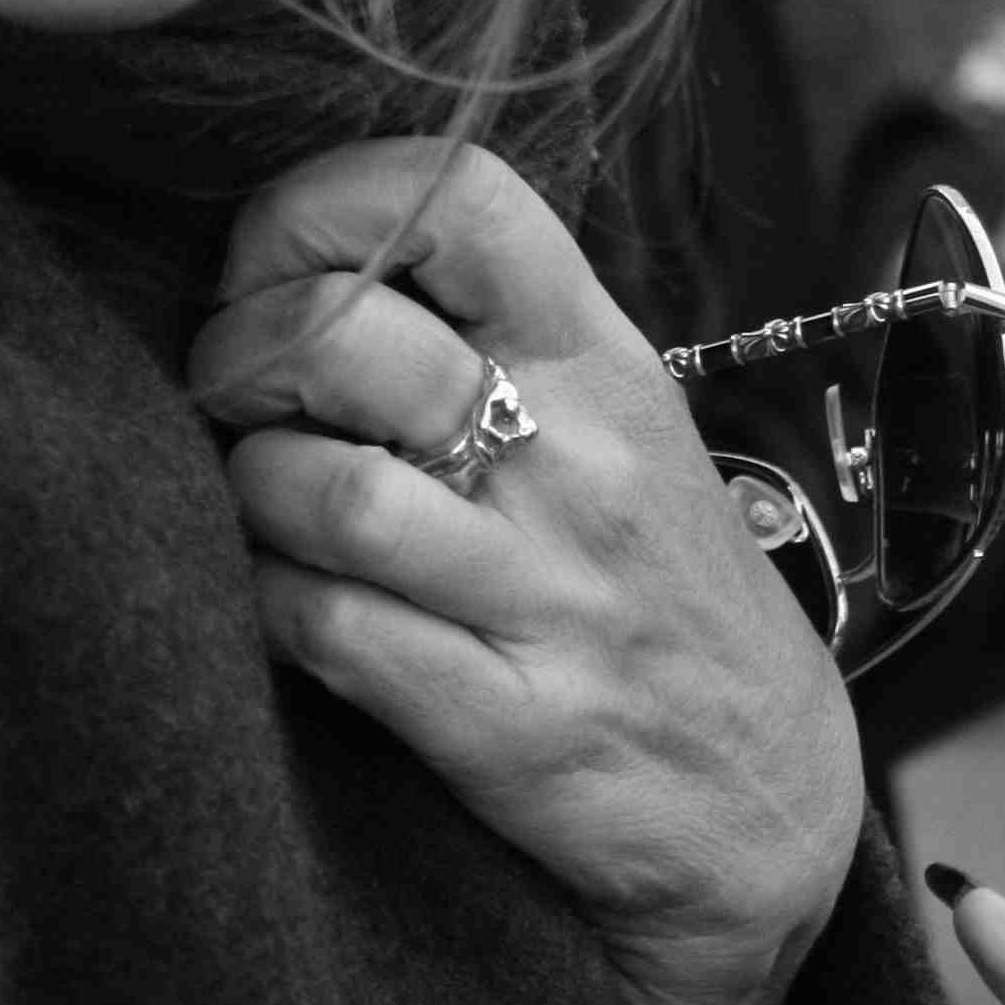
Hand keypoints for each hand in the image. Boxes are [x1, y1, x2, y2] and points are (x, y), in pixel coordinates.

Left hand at [189, 137, 861, 1004]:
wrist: (771, 806)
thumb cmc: (651, 588)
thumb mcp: (613, 427)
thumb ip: (486, 336)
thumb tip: (305, 259)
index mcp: (603, 361)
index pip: (459, 198)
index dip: (318, 207)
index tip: (269, 268)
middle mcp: (584, 464)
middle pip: (350, 336)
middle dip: (239, 356)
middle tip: (233, 399)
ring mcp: (553, 598)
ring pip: (326, 491)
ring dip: (252, 491)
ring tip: (268, 509)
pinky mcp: (515, 728)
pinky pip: (331, 631)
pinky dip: (271, 607)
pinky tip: (290, 606)